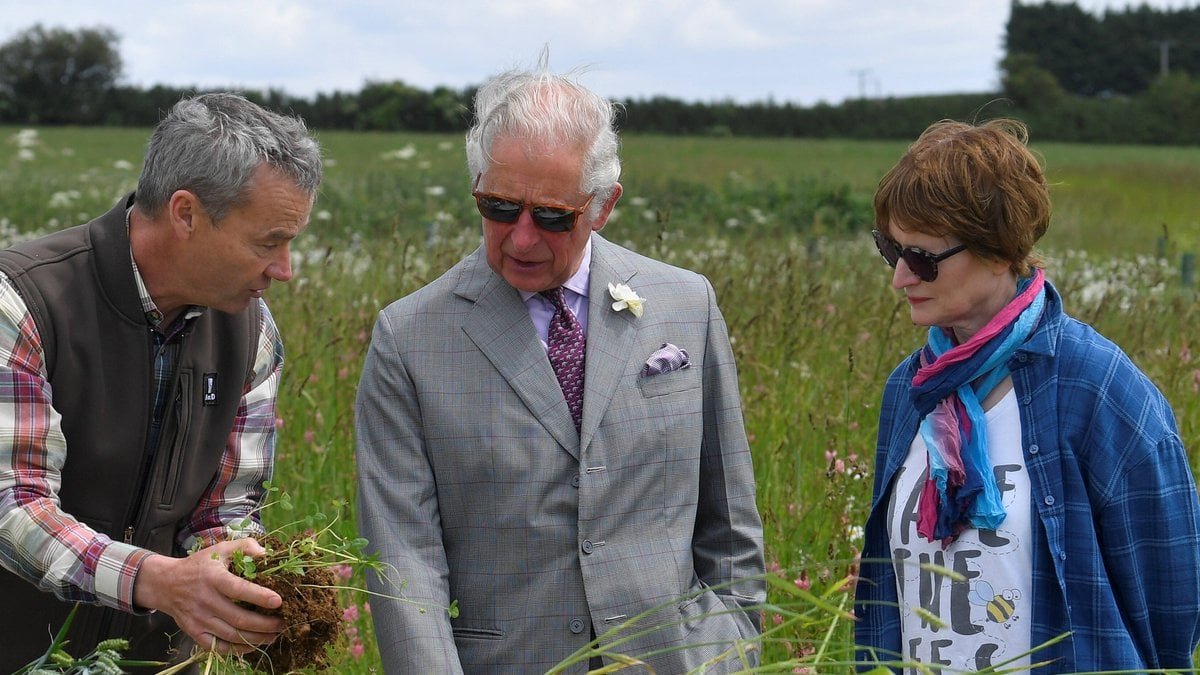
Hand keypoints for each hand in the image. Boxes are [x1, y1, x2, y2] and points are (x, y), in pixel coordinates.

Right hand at [133, 538, 283, 654]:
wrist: (165, 584)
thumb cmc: (199, 566)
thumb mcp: (219, 549)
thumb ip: (244, 546)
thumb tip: (267, 554)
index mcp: (213, 578)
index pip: (238, 589)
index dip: (259, 596)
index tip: (279, 601)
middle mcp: (205, 600)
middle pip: (239, 618)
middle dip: (265, 624)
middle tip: (284, 623)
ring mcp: (199, 619)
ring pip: (232, 635)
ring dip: (256, 638)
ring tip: (274, 635)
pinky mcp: (194, 632)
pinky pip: (218, 647)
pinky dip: (238, 650)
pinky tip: (253, 645)